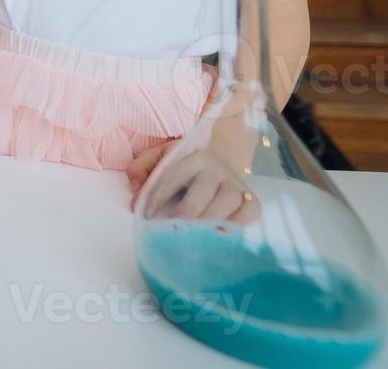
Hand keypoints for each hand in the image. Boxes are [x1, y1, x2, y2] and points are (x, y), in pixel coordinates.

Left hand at [128, 139, 261, 222]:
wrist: (224, 154)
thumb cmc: (186, 163)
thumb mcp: (162, 155)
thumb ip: (143, 167)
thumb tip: (135, 187)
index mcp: (192, 157)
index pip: (175, 174)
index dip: (160, 194)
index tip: (148, 214)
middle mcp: (216, 169)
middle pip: (205, 186)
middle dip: (190, 206)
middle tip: (177, 223)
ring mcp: (235, 183)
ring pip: (230, 197)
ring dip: (214, 216)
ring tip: (200, 233)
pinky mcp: (249, 197)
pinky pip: (252, 208)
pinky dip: (242, 221)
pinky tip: (227, 233)